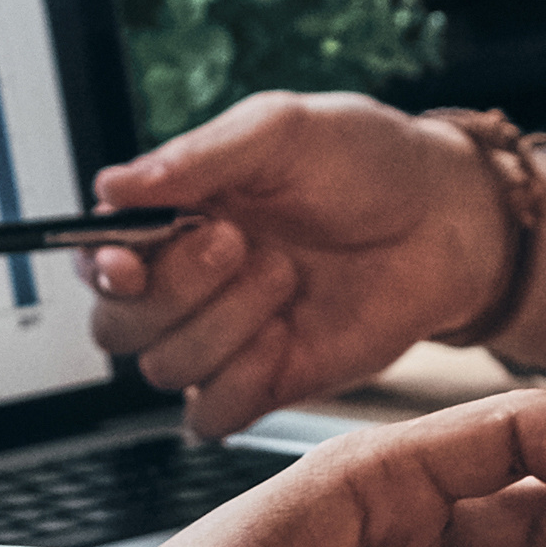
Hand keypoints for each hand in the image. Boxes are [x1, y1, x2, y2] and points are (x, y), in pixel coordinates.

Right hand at [82, 93, 545, 435]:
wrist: (448, 219)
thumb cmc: (367, 161)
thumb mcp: (284, 130)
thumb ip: (197, 157)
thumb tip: (112, 186)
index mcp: (175, 217)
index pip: (97, 259)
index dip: (101, 268)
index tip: (130, 260)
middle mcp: (188, 284)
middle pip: (117, 325)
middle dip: (175, 290)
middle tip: (239, 242)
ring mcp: (226, 339)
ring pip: (164, 368)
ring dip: (223, 324)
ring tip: (287, 274)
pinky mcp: (265, 382)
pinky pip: (210, 415)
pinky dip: (238, 384)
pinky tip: (283, 338)